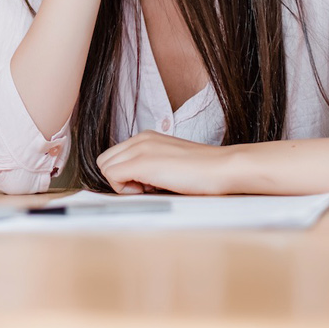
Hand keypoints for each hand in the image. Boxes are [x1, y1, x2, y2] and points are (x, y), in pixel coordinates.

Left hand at [96, 130, 234, 194]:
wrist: (223, 168)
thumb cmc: (203, 172)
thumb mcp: (170, 164)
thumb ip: (151, 167)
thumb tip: (136, 183)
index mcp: (146, 138)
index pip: (114, 156)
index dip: (124, 175)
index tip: (146, 184)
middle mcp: (140, 139)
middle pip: (105, 161)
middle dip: (119, 178)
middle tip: (146, 188)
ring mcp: (140, 148)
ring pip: (105, 168)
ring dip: (122, 184)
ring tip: (150, 188)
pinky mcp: (142, 162)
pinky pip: (112, 176)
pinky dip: (125, 189)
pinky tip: (150, 190)